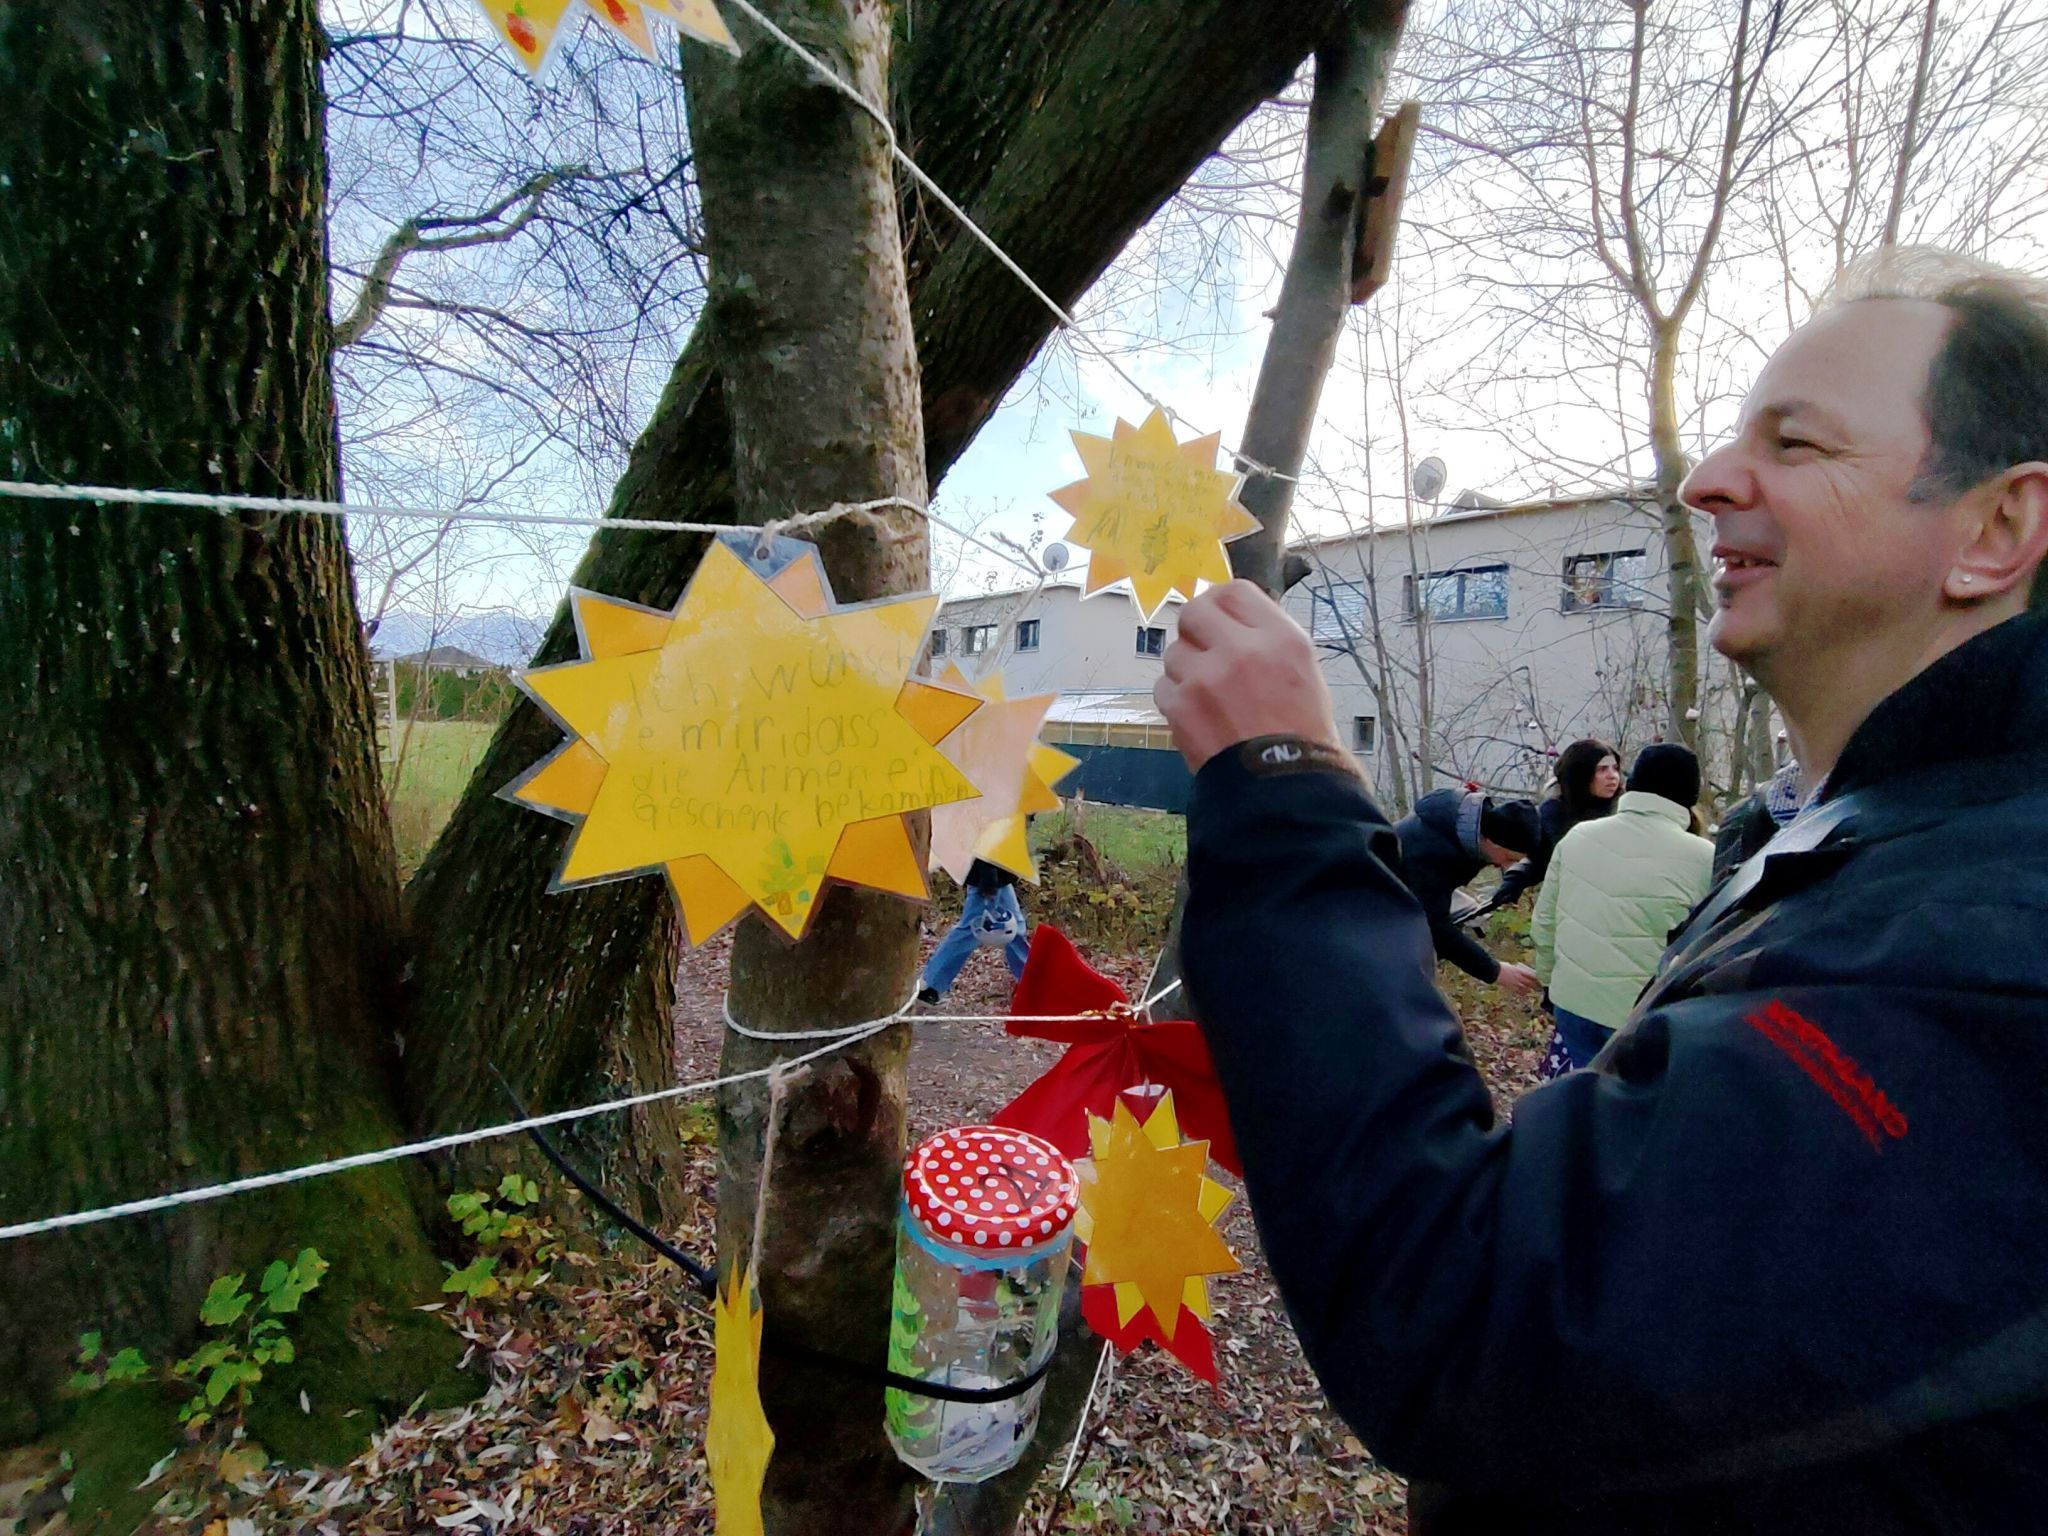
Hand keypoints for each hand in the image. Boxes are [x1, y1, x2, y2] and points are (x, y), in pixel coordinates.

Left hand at [1154, 580, 1341, 771]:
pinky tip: (1199, 717)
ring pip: (1174, 652)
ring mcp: (1206, 677)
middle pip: (1194, 611)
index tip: (1219, 617)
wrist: (1285, 790)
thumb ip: (1266, 639)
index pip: (1234, 591)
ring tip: (1210, 696)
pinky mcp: (1180, 706)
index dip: (1222, 603)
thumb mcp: (1303, 672)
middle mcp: (1242, 649)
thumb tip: (1230, 620)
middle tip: (1203, 649)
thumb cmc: (1302, 735)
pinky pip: (1163, 686)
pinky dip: (1176, 700)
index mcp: (1280, 638)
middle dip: (1195, 629)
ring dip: (1186, 670)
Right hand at [1495, 962, 1541, 1000]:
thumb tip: (1522, 971)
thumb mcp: (1513, 966)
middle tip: (1540, 988)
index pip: (1533, 976)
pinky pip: (1520, 992)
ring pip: (1527, 989)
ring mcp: (1516, 983)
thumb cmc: (1502, 967)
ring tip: (1531, 990)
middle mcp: (1520, 977)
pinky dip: (1523, 993)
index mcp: (1521, 970)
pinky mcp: (1512, 988)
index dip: (1539, 979)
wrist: (1494, 971)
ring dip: (1530, 990)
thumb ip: (1518, 969)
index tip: (1542, 980)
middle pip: (1532, 983)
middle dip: (1537, 986)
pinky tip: (1524, 993)